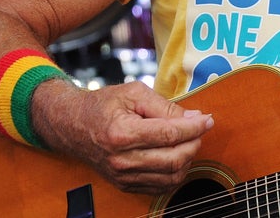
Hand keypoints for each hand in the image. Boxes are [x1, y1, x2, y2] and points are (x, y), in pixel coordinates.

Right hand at [33, 79, 214, 194]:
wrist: (72, 125)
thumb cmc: (102, 105)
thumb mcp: (134, 93)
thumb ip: (165, 106)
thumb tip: (194, 117)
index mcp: (122, 133)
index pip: (170, 135)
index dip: (194, 127)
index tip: (207, 119)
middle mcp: (121, 159)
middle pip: (173, 160)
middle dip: (194, 144)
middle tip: (200, 129)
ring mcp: (122, 175)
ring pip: (170, 177)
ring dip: (188, 160)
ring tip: (189, 141)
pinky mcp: (124, 184)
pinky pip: (160, 186)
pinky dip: (175, 173)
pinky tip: (177, 156)